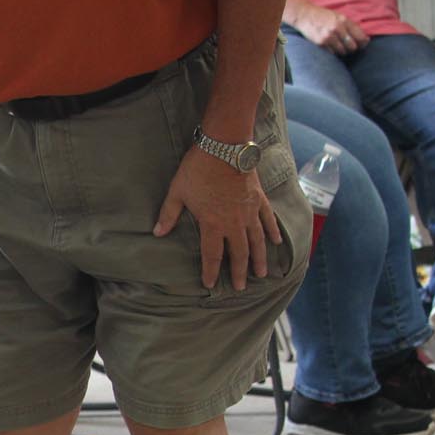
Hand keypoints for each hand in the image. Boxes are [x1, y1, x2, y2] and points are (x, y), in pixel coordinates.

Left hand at [154, 147, 282, 291]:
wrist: (225, 146)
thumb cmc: (198, 169)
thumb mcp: (177, 192)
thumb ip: (168, 214)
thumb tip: (157, 233)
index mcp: (212, 224)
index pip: (212, 255)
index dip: (211, 271)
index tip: (210, 284)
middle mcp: (234, 223)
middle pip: (239, 254)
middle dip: (239, 272)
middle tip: (240, 288)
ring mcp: (249, 211)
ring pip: (257, 241)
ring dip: (259, 259)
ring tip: (262, 274)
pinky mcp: (259, 199)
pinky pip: (268, 220)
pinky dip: (272, 232)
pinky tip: (276, 243)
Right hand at [289, 0, 368, 55]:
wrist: (305, 15)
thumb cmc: (323, 16)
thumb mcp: (339, 17)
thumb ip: (350, 26)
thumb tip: (364, 39)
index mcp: (344, 21)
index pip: (360, 36)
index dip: (363, 42)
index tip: (363, 44)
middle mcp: (337, 29)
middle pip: (352, 46)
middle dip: (352, 48)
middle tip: (349, 46)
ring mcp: (329, 36)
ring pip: (342, 51)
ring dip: (342, 51)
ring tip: (339, 46)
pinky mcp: (321, 43)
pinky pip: (332, 53)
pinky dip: (333, 52)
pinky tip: (330, 46)